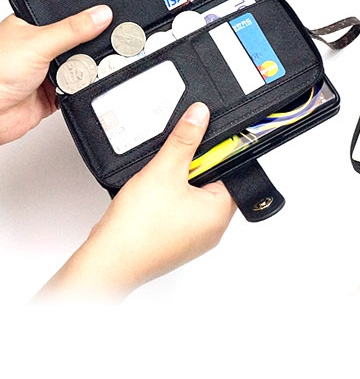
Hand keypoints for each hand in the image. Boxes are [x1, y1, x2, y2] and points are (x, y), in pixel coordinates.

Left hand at [0, 6, 112, 144]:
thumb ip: (73, 29)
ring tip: (89, 67)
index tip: (109, 20)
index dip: (87, 18)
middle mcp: (40, 48)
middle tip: (100, 47)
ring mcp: (47, 71)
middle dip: (91, 48)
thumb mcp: (39, 42)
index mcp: (32, 26)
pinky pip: (79, 88)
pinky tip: (83, 84)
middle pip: (79, 42)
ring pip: (81, 66)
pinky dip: (83, 88)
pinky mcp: (53, 93)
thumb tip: (101, 14)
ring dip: (87, 69)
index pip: (68, 16)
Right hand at [37, 102, 236, 301]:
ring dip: (177, 182)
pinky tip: (151, 196)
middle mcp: (213, 228)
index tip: (201, 139)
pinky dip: (166, 200)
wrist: (108, 262)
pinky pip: (178, 212)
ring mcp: (194, 238)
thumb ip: (184, 139)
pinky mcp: (175, 242)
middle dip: (192, 166)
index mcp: (220, 212)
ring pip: (192, 196)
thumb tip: (200, 115)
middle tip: (174, 162)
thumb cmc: (138, 229)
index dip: (216, 150)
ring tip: (159, 180)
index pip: (232, 169)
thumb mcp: (164, 170)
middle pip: (211, 181)